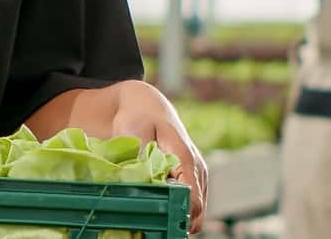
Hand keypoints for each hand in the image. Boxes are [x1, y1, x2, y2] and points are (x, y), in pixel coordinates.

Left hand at [75, 81, 209, 230]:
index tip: (162, 225)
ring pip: (195, 209)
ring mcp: (197, 173)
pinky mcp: (193, 177)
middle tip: (155, 226)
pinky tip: (160, 209)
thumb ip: (139, 159)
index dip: (178, 216)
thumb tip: (140, 184)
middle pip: (196, 210)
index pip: (191, 199)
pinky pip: (190, 202)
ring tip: (155, 219)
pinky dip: (177, 208)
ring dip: (177, 215)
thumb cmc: (138, 117)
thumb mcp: (133, 133)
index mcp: (184, 158)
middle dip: (177, 220)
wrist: (147, 105)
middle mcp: (196, 168)